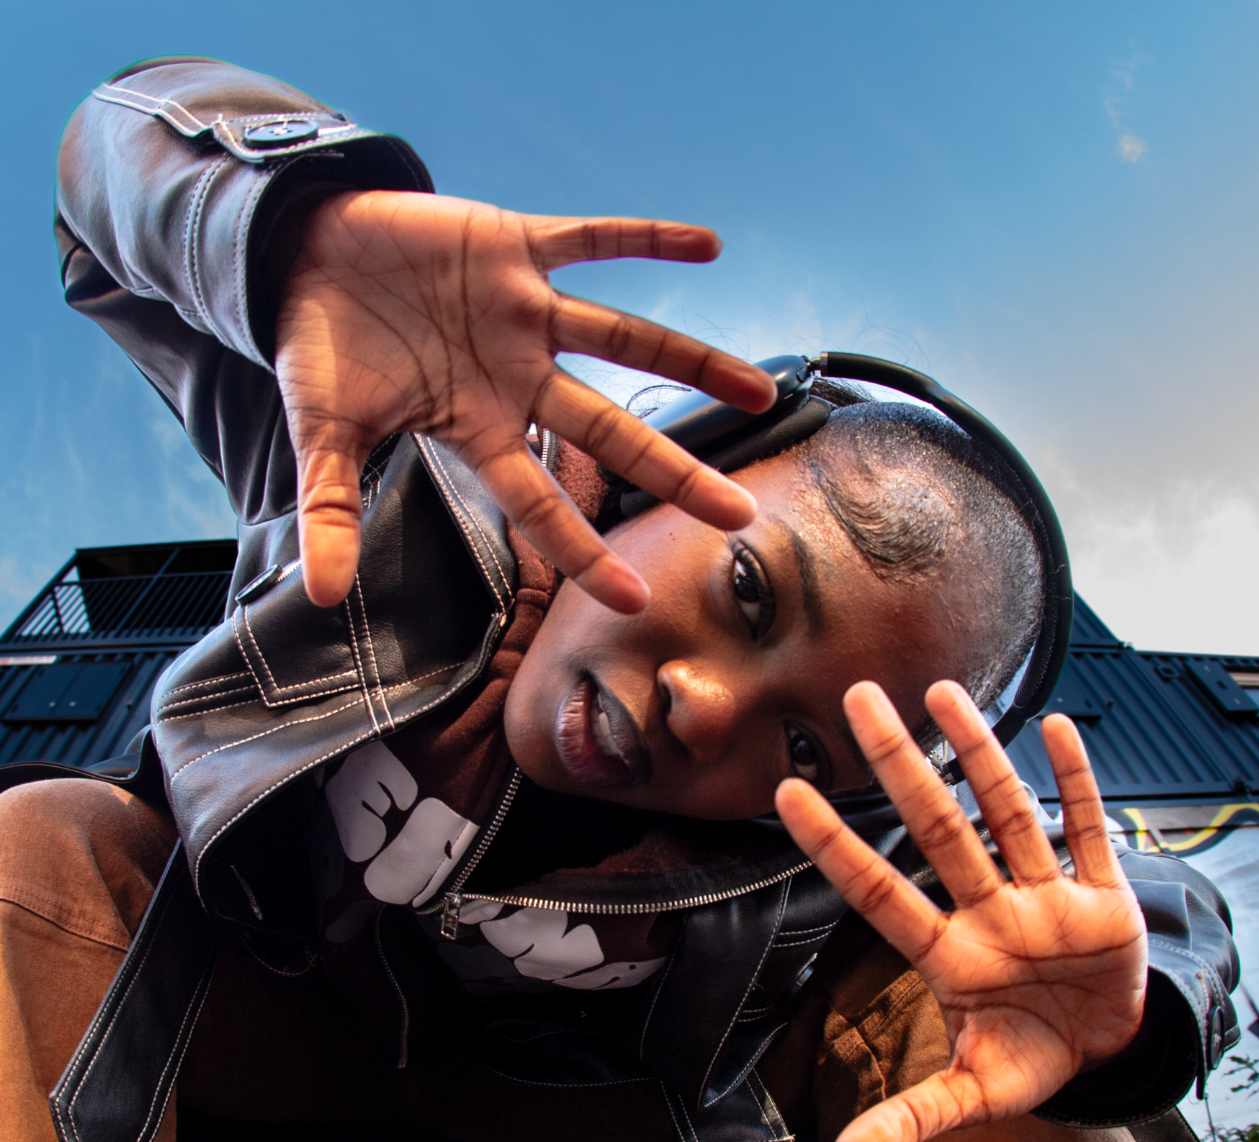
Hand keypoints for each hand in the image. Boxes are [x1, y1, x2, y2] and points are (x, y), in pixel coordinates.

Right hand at [275, 191, 776, 610]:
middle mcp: (519, 377)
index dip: (583, 551)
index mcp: (477, 426)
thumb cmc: (324, 349)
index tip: (635, 600)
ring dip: (693, 362)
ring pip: (626, 341)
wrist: (313, 256)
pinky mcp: (518, 244)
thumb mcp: (323, 431)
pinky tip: (710, 246)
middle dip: (674, 473)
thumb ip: (331, 508)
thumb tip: (319, 596)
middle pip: (612, 433)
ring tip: (762, 391)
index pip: (540, 501)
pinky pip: (594, 239)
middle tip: (739, 515)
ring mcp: (526, 312)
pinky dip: (646, 238)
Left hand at [775, 680, 1146, 1141]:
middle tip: (856, 698)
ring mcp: (1045, 896)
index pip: (880, 891)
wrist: (1108, 1042)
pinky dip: (1078, 785)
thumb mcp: (979, 1093)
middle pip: (937, 827)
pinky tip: (1058, 731)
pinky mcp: (1103, 897)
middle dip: (900, 766)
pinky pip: (1088, 831)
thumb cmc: (1032, 1055)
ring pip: (1006, 812)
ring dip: (980, 753)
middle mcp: (990, 911)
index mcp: (953, 956)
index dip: (836, 845)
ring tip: (943, 692)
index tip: (786, 793)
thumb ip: (917, 1116)